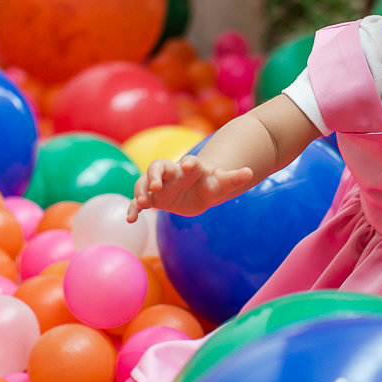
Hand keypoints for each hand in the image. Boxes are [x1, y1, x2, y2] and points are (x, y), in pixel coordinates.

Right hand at [126, 156, 253, 221]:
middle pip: (158, 167)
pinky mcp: (155, 198)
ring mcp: (161, 185)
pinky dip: (133, 208)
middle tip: (155, 185)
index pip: (188, 162)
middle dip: (155, 174)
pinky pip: (140, 201)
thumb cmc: (212, 182)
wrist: (200, 188)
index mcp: (190, 167)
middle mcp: (172, 173)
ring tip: (142, 203)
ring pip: (144, 182)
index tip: (187, 165)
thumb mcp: (223, 183)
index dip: (188, 163)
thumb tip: (250, 172)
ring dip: (141, 190)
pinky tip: (131, 220)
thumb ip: (234, 178)